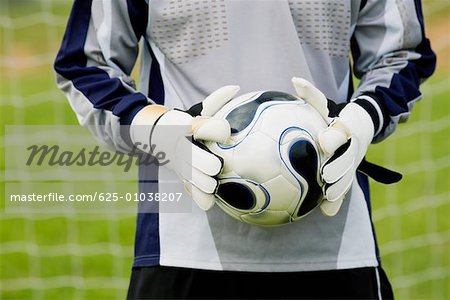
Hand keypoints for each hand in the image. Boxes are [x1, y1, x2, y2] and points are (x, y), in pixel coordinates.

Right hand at [130, 86, 239, 210]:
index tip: (226, 134)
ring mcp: (181, 164)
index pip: (203, 127)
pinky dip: (198, 197)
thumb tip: (236, 88)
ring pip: (191, 176)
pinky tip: (209, 203)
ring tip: (214, 184)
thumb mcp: (197, 110)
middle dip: (206, 163)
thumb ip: (216, 100)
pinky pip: (189, 190)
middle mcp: (183, 146)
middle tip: (217, 166)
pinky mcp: (182, 177)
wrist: (156, 135)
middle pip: (194, 157)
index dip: (216, 130)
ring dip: (203, 183)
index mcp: (188, 127)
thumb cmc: (185, 121)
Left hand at [292, 77, 375, 215]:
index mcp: (344, 130)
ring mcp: (351, 163)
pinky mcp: (349, 176)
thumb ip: (311, 94)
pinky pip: (344, 190)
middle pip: (347, 159)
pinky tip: (326, 212)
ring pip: (348, 177)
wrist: (355, 127)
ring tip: (327, 195)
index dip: (333, 138)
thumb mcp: (322, 105)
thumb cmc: (330, 116)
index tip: (324, 142)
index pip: (340, 134)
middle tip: (326, 175)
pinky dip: (337, 202)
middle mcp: (350, 147)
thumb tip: (295, 79)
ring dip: (339, 187)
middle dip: (338, 167)